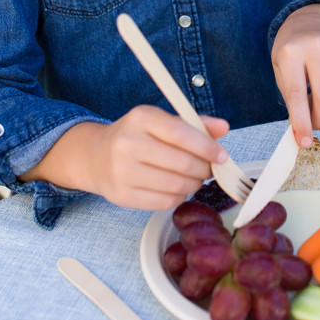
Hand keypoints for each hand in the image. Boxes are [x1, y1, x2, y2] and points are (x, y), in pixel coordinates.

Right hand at [21, 106, 229, 210]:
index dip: (207, 147)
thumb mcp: (162, 121)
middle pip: (182, 163)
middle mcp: (128, 143)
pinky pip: (166, 202)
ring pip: (176, 185)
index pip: (182, 134)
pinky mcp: (122, 195)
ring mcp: (123, 171)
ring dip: (194, 184)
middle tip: (209, 169)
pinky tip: (177, 187)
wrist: (96, 156)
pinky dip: (179, 196)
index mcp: (141, 117)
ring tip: (193, 177)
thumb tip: (224, 127)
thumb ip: (194, 123)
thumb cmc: (137, 136)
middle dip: (204, 169)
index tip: (222, 156)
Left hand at [271, 4, 319, 147]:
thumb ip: (290, 96)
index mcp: (291, 52)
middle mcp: (317, 48)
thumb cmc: (291, 49)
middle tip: (313, 126)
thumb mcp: (280, 67)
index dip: (301, 122)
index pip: (296, 94)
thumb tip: (301, 130)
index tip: (303, 142)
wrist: (312, 19)